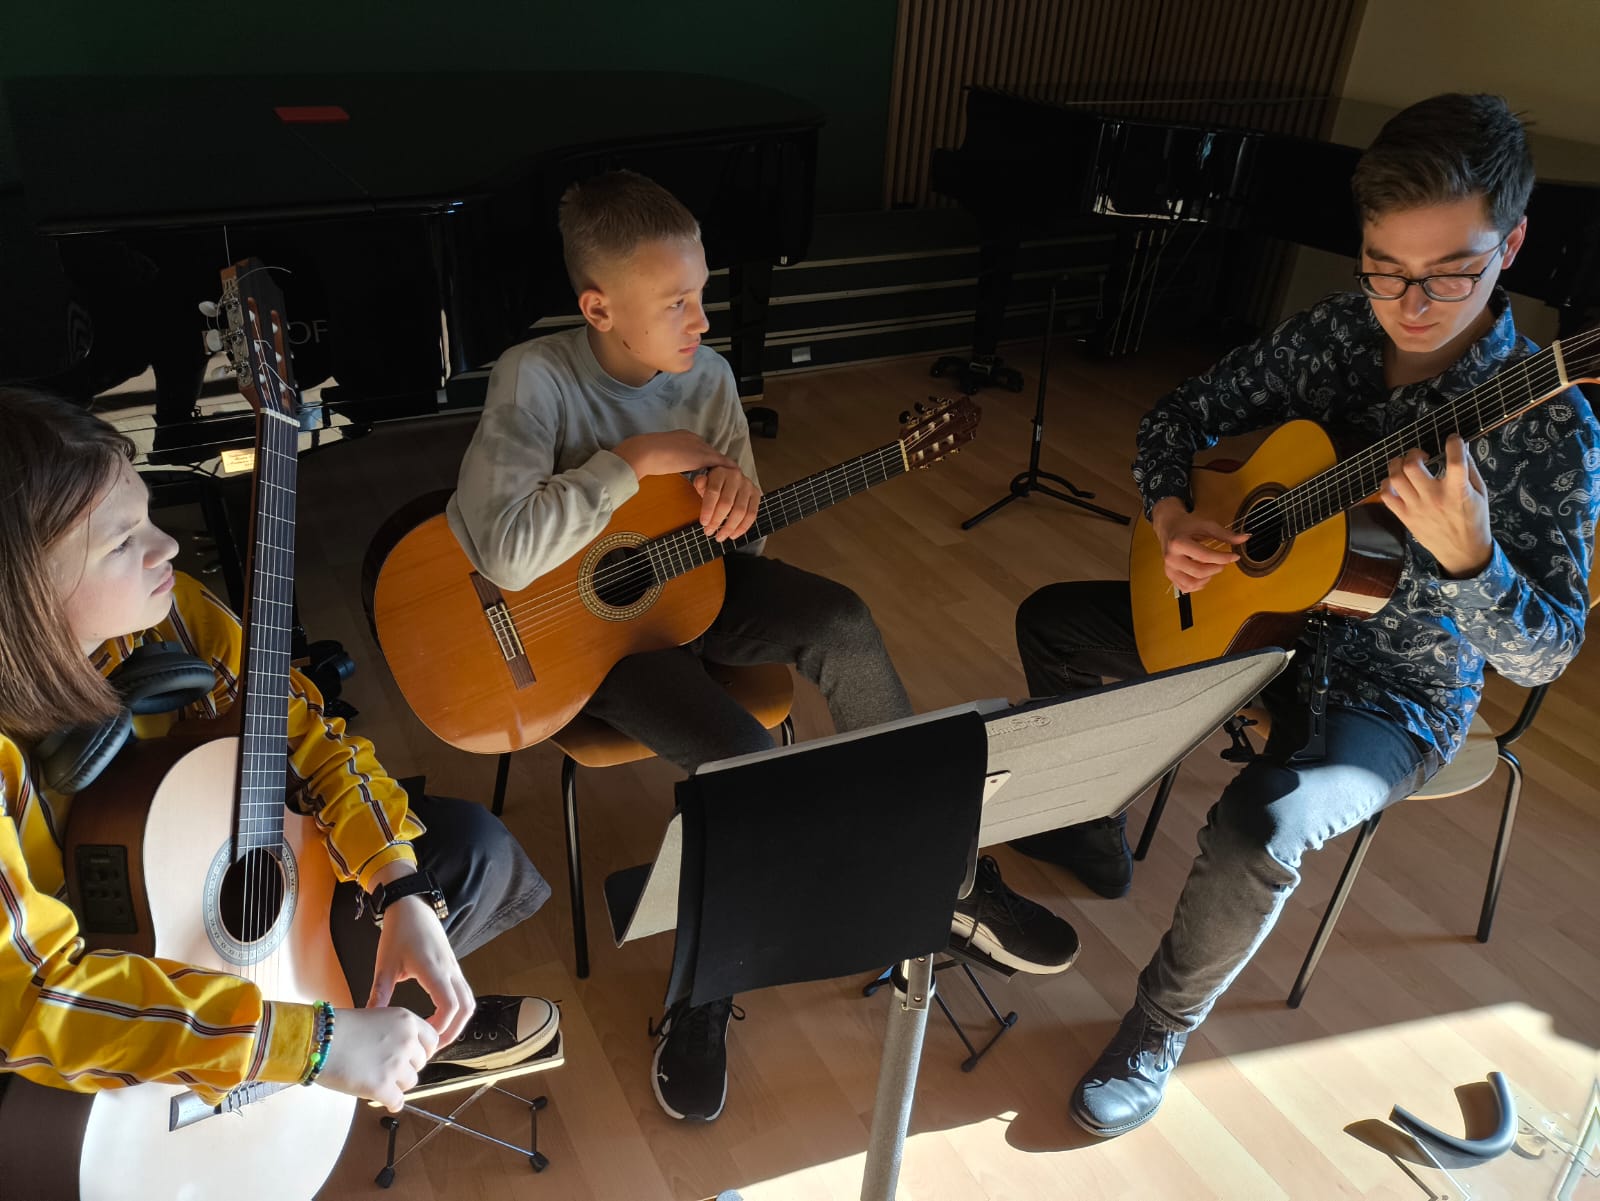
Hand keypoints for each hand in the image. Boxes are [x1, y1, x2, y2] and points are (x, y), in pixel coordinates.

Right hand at [317, 1006, 438, 1111]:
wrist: (316, 1040)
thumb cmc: (338, 1029)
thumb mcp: (375, 1017)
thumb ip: (394, 1033)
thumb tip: (404, 1055)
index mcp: (406, 1020)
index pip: (432, 1040)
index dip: (422, 1052)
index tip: (412, 1058)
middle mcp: (407, 1040)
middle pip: (420, 1064)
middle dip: (406, 1069)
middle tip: (386, 1070)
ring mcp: (396, 1064)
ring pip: (410, 1083)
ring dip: (396, 1085)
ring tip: (376, 1080)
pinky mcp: (383, 1086)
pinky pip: (397, 1101)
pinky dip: (391, 1103)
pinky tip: (382, 1100)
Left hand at [369, 893, 473, 1046]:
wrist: (412, 905)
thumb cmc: (398, 932)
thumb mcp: (385, 965)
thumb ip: (379, 994)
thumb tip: (370, 1019)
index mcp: (433, 970)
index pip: (450, 1006)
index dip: (440, 1028)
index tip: (423, 1039)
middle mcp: (450, 971)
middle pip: (466, 1008)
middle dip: (453, 1031)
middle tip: (432, 1046)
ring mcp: (454, 968)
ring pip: (468, 1001)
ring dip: (457, 1021)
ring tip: (437, 1035)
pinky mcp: (453, 966)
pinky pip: (464, 992)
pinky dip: (457, 1010)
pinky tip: (439, 1016)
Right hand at [612, 430, 735, 479]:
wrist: (644, 451)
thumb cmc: (645, 456)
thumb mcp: (659, 456)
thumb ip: (667, 459)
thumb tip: (666, 467)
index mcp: (684, 437)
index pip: (701, 450)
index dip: (706, 463)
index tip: (709, 476)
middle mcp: (695, 438)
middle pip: (713, 454)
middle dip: (718, 469)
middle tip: (724, 484)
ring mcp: (700, 446)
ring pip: (719, 459)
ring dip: (724, 473)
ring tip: (730, 486)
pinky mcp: (702, 456)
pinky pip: (721, 465)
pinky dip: (727, 474)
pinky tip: (731, 484)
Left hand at [692, 465, 761, 540]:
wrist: (731, 480)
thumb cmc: (715, 486)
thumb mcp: (704, 483)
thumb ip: (700, 484)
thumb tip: (700, 481)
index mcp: (720, 472)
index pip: (713, 492)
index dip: (708, 509)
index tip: (703, 523)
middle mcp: (735, 476)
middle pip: (726, 503)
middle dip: (717, 521)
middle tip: (709, 532)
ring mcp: (748, 485)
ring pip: (740, 511)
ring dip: (729, 527)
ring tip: (720, 536)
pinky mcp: (756, 494)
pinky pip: (752, 514)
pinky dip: (742, 527)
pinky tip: (733, 534)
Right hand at [1150, 497, 1249, 592]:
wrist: (1169, 526)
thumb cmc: (1188, 525)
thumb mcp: (1207, 526)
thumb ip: (1226, 534)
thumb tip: (1246, 538)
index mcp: (1178, 543)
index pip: (1205, 556)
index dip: (1223, 558)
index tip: (1235, 556)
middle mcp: (1171, 558)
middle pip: (1199, 572)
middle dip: (1216, 569)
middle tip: (1223, 563)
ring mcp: (1169, 568)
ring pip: (1192, 583)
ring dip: (1207, 578)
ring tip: (1212, 568)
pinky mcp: (1169, 575)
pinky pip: (1186, 588)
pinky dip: (1198, 585)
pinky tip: (1203, 575)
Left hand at [1380, 435, 1492, 577]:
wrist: (1462, 552)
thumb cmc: (1474, 520)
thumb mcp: (1481, 493)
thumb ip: (1470, 469)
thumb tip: (1461, 447)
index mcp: (1458, 491)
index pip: (1455, 461)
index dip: (1454, 443)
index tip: (1453, 439)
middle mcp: (1434, 498)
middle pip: (1412, 466)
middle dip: (1414, 453)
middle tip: (1422, 456)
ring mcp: (1416, 508)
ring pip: (1395, 478)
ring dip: (1398, 465)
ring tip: (1407, 465)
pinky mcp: (1405, 517)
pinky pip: (1386, 496)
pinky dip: (1387, 484)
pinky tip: (1398, 482)